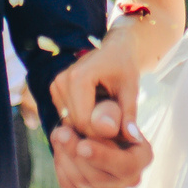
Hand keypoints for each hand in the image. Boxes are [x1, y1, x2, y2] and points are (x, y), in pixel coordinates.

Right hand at [47, 43, 150, 187]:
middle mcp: (60, 82)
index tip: (121, 138)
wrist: (113, 48)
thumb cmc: (124, 66)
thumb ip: (129, 114)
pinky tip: (98, 120)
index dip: (102, 136)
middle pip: (75, 125)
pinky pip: (68, 119)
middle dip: (96, 135)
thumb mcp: (131, 89)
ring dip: (88, 131)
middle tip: (117, 135)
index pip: (84, 123)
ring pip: (70, 125)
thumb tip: (133, 139)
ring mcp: (55, 86)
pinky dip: (83, 124)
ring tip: (109, 125)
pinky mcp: (55, 92)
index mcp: (78, 78)